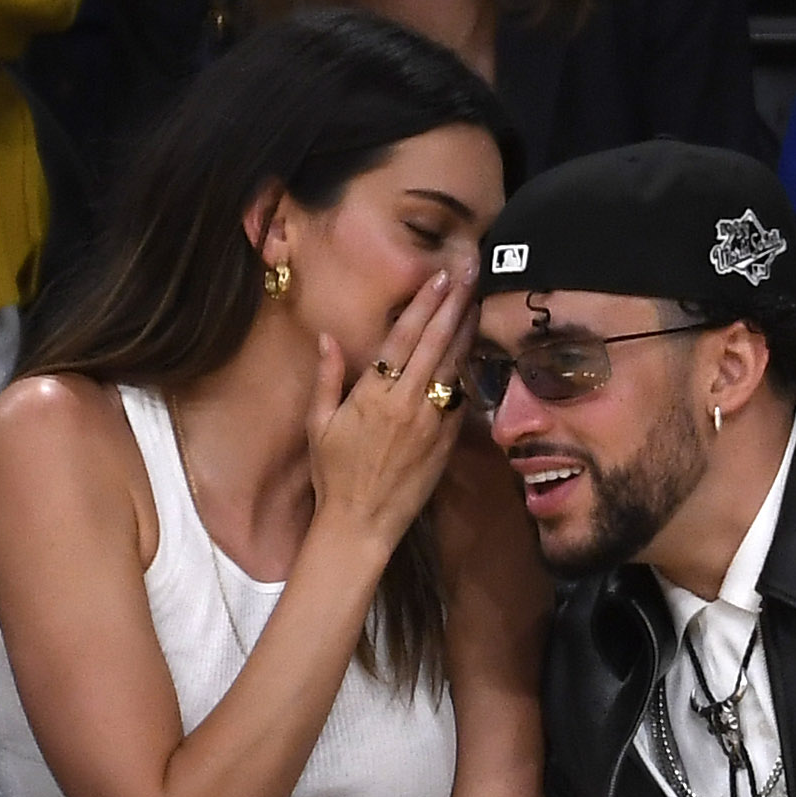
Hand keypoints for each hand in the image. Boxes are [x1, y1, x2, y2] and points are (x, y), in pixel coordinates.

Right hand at [303, 266, 472, 567]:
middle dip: (454, 304)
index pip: (405, 338)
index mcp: (375, 395)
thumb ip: (328, 378)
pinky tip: (472, 350)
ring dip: (467, 331)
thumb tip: (328, 339)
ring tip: (476, 301)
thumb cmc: (333, 475)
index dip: (424, 304)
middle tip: (469, 274)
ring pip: (455, 366)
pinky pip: (460, 398)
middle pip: (438, 343)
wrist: (362, 523)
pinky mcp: (447, 441)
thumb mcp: (319, 424)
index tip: (439, 277)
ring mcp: (432, 422)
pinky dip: (466, 371)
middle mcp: (408, 403)